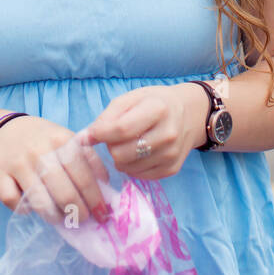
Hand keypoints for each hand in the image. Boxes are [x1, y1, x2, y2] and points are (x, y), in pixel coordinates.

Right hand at [0, 115, 110, 225]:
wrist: (5, 129)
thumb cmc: (44, 139)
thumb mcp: (67, 139)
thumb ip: (86, 158)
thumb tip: (106, 186)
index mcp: (61, 140)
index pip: (83, 174)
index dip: (95, 198)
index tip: (102, 212)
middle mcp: (40, 151)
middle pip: (65, 191)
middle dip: (78, 211)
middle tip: (83, 219)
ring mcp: (18, 163)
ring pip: (40, 201)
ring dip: (55, 216)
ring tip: (62, 218)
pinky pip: (13, 201)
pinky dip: (23, 209)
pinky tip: (32, 207)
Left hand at [85, 84, 204, 179]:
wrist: (188, 114)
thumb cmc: (154, 103)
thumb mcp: (131, 98)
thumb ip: (107, 117)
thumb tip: (86, 138)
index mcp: (157, 109)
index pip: (121, 129)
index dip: (101, 134)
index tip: (91, 134)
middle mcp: (168, 133)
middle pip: (122, 153)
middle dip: (111, 147)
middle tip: (115, 138)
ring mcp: (171, 154)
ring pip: (128, 168)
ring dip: (121, 157)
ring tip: (128, 144)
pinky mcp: (171, 169)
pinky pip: (139, 176)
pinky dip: (132, 166)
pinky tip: (138, 153)